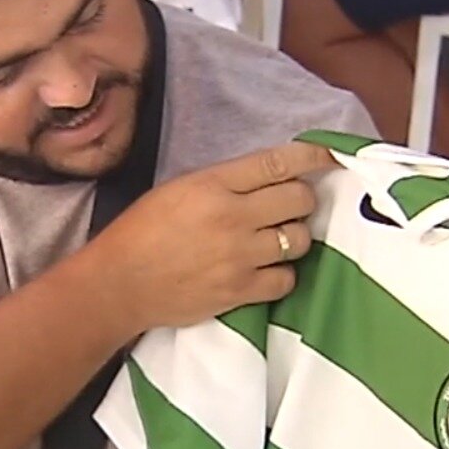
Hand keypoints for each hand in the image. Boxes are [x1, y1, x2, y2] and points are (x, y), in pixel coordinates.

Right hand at [85, 140, 337, 331]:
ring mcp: (239, 257)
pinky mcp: (240, 292)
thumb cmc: (142, 232)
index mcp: (212, 185)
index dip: (312, 156)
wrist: (119, 284)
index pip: (277, 163)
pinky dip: (282, 273)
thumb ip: (224, 182)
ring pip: (300, 239)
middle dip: (301, 199)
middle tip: (288, 206)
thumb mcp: (178, 189)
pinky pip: (287, 279)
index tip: (329, 155)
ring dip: (294, 237)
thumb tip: (270, 177)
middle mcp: (232, 217)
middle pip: (300, 199)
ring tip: (275, 239)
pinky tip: (266, 269)